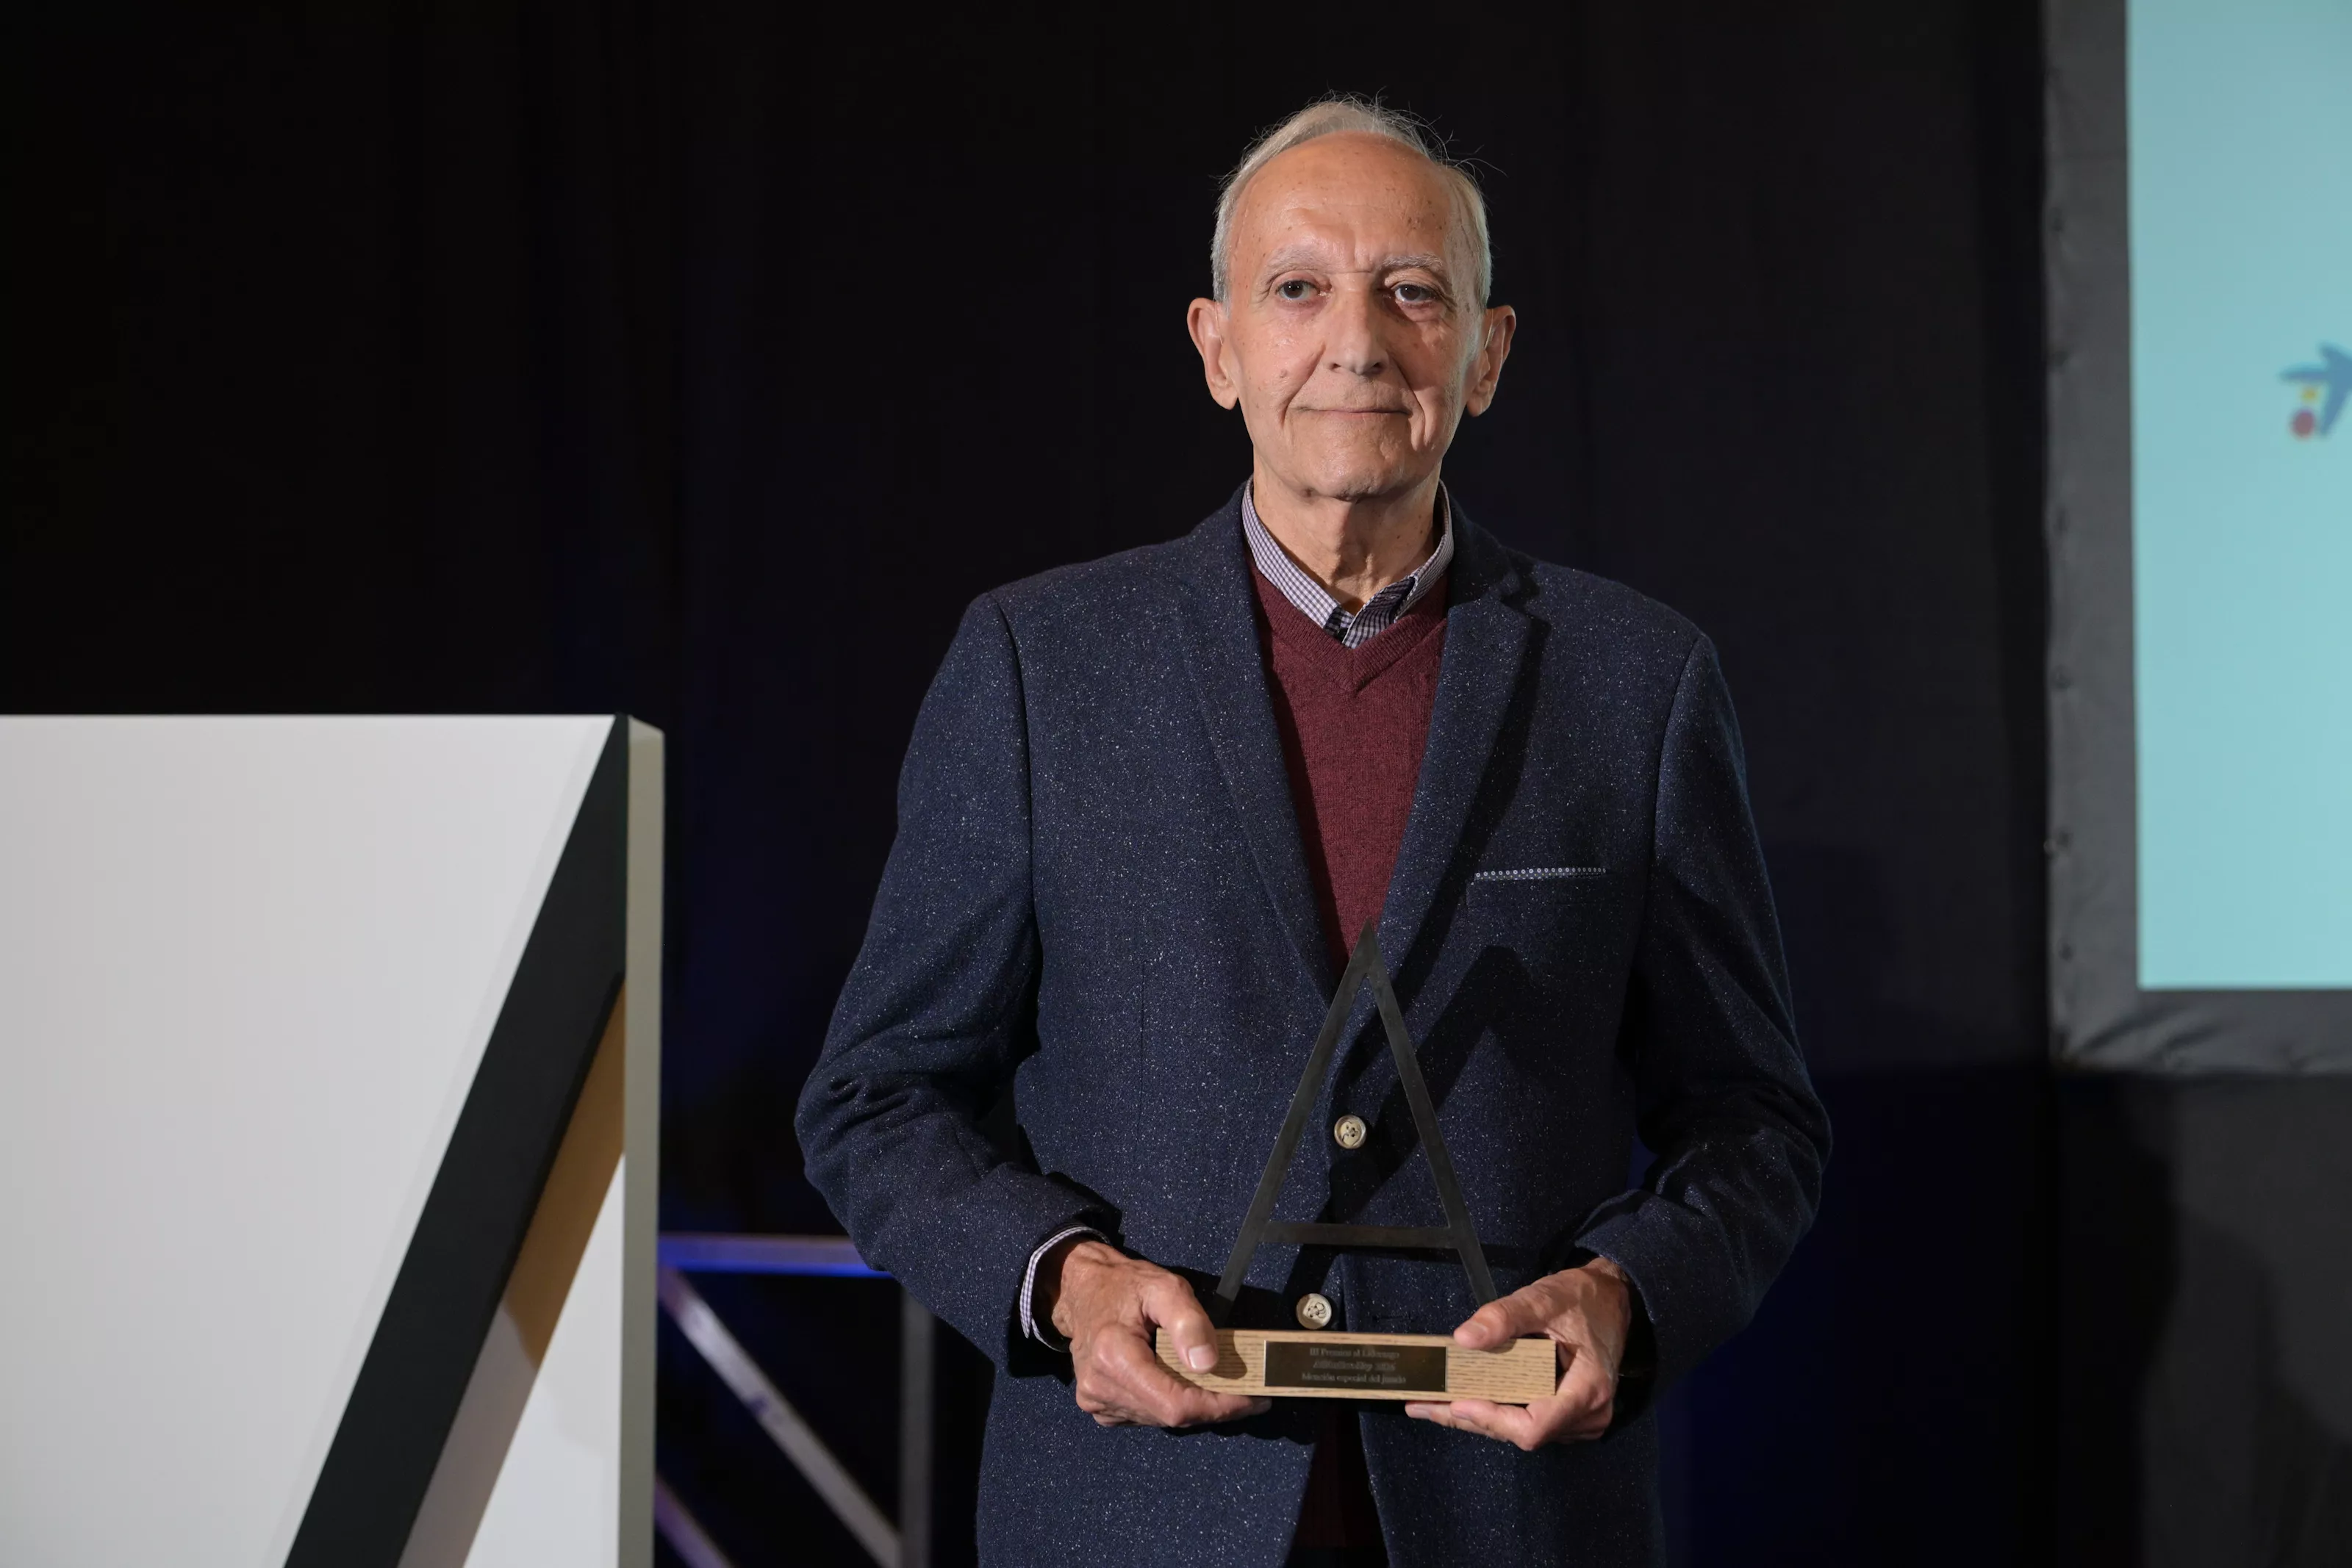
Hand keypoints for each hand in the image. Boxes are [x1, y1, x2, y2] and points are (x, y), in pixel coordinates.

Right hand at [1039, 1238, 1271, 1428]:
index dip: (1219, 1407)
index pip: (1175, 1405)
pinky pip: (1149, 1416)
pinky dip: (1173, 1404)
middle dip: (1214, 1406)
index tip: (1254, 1398)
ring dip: (1196, 1407)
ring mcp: (1097, 1403)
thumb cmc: (1125, 1285)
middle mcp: (1100, 1388)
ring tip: (1223, 1386)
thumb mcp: (1164, 1287)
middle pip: (1172, 1416)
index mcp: (1112, 1357)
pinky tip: (1186, 1384)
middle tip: (1248, 1390)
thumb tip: (1209, 1365)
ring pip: (1162, 1420)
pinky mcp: (1101, 1409)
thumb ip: (1188, 1322)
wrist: (1083, 1291)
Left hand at [1404, 1258, 1631, 1449]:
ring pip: (1520, 1432)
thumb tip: (1463, 1338)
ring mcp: (1581, 1422)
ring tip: (1431, 1405)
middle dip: (1470, 1419)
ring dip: (1478, 1419)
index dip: (1492, 1419)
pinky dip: (1495, 1413)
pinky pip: (1528, 1423)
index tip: (1456, 1403)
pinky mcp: (1570, 1418)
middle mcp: (1588, 1416)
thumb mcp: (1543, 1298)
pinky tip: (1462, 1401)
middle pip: (1520, 1434)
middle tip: (1423, 1406)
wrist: (1613, 1300)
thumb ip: (1504, 1317)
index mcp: (1587, 1391)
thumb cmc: (1581, 1299)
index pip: (1533, 1428)